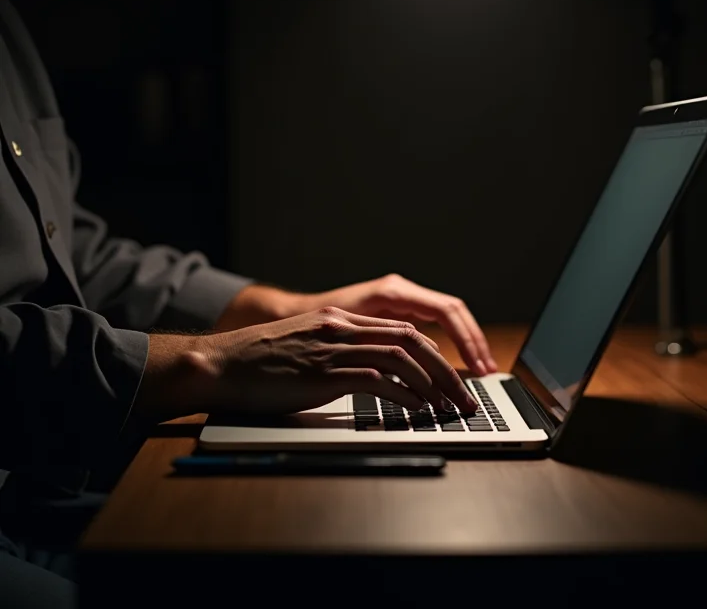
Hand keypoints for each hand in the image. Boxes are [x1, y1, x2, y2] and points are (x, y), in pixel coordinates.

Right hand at [142, 307, 478, 416]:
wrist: (219, 364)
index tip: (451, 376)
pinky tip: (417, 409)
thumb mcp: (303, 346)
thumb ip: (336, 352)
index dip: (433, 353)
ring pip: (400, 358)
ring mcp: (332, 349)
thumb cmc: (257, 362)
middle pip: (410, 340)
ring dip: (432, 384)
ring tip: (450, 406)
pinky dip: (404, 395)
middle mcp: (341, 328)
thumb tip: (369, 375)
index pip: (400, 330)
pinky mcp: (322, 374)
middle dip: (444, 369)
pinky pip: (376, 381)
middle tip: (464, 395)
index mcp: (339, 320)